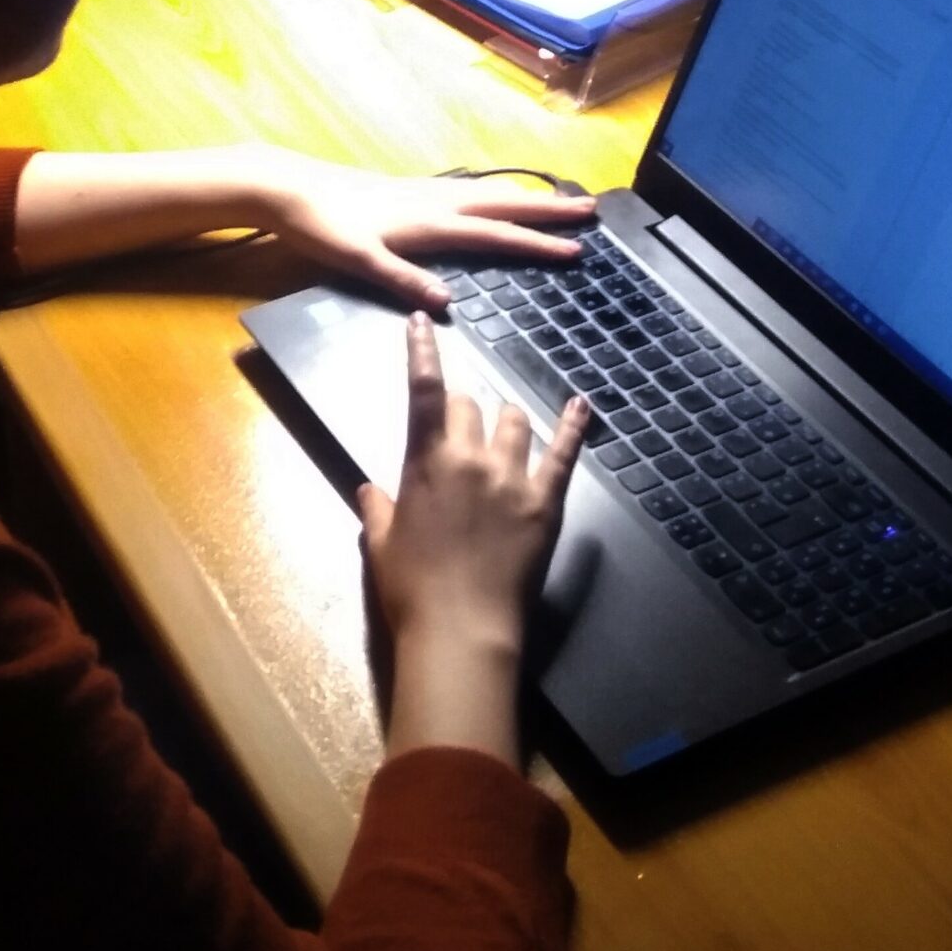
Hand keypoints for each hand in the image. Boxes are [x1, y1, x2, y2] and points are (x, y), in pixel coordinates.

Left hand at [248, 151, 592, 309]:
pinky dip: (496, 192)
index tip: (576, 249)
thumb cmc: (322, 228)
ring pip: (489, 192)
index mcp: (430, 222)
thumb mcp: (359, 260)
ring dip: (526, 197)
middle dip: (548, 208)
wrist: (289, 188)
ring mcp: (424, 192)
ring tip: (559, 199)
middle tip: (590, 208)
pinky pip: (470, 189)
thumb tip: (448, 302)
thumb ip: (403, 280)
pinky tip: (495, 195)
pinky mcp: (411, 190)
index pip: (495, 234)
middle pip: (503, 203)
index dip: (537, 243)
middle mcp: (435, 202)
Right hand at [357, 315, 586, 763]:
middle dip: (462, 405)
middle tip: (458, 421)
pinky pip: (564, 453)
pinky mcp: (546, 502)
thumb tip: (370, 489)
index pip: (424, 390)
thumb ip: (376, 509)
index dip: (422, 351)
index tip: (422, 320)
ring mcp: (513, 477)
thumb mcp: (380, 546)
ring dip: (506, 419)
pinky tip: (582, 405)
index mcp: (426, 461)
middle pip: (470, 404)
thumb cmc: (411, 590)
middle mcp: (471, 457)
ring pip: (515, 420)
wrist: (461, 630)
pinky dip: (574, 426)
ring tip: (503, 428)